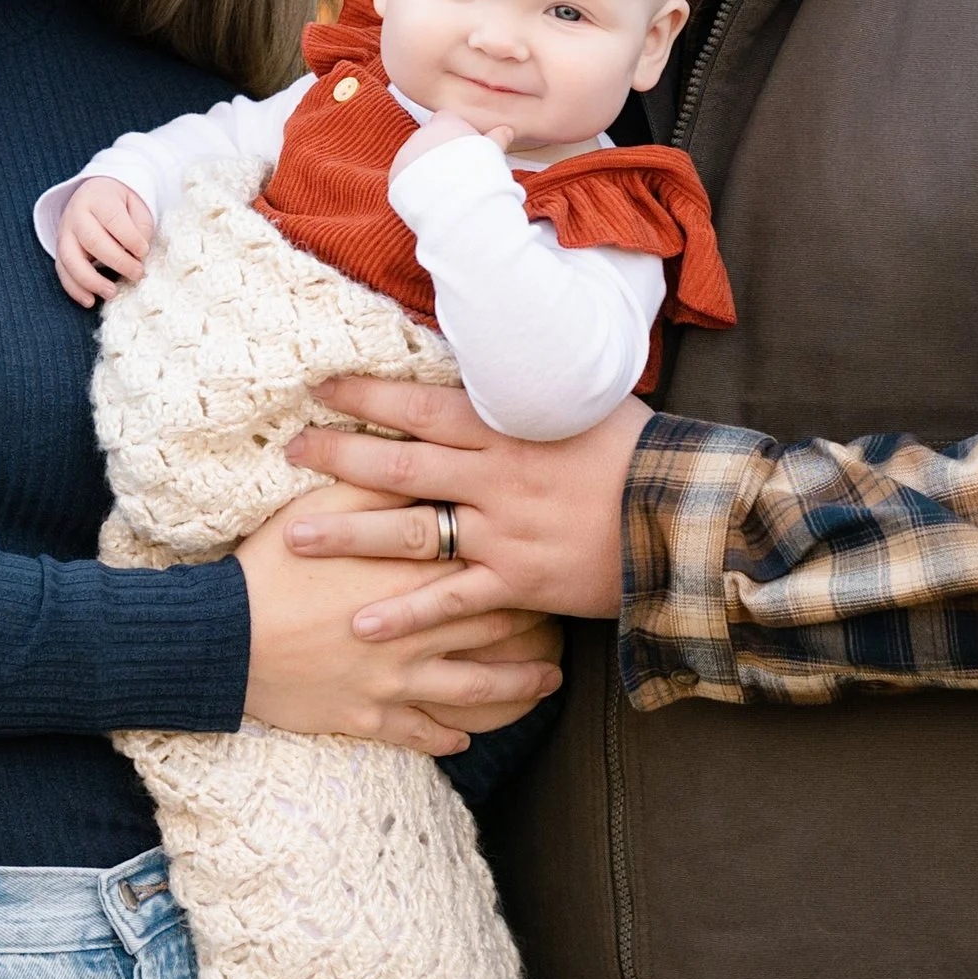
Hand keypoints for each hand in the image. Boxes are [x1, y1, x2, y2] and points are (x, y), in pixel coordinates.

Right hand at [54, 178, 155, 304]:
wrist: (94, 197)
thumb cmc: (120, 205)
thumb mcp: (136, 206)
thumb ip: (140, 227)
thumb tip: (139, 255)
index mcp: (98, 197)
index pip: (112, 218)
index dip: (129, 237)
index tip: (144, 252)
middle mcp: (77, 214)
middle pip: (92, 240)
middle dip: (117, 261)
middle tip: (137, 273)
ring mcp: (65, 233)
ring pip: (71, 259)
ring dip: (92, 280)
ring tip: (112, 293)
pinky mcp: (60, 250)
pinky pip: (62, 271)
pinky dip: (74, 289)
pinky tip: (90, 300)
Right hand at [236, 486, 562, 753]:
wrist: (224, 637)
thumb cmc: (272, 563)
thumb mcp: (324, 507)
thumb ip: (378, 481)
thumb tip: (420, 452)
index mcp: (410, 570)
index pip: (488, 562)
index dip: (526, 558)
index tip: (555, 552)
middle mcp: (416, 628)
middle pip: (496, 626)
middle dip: (540, 624)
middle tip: (571, 619)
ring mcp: (396, 678)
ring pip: (475, 687)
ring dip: (518, 687)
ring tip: (549, 683)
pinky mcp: (369, 715)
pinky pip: (420, 731)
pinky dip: (446, 735)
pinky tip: (465, 737)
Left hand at [284, 381, 645, 631]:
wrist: (688, 516)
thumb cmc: (641, 451)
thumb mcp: (586, 400)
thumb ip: (533, 389)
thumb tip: (502, 354)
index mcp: (508, 426)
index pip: (419, 404)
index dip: (365, 395)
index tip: (320, 388)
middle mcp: (495, 477)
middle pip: (398, 465)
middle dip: (337, 457)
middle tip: (289, 453)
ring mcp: (503, 533)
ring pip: (409, 533)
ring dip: (347, 535)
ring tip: (294, 538)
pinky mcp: (518, 582)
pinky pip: (450, 601)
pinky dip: (404, 615)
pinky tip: (360, 624)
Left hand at [389, 105, 516, 185]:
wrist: (456, 197)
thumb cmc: (478, 171)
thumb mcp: (492, 151)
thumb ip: (497, 138)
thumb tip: (506, 130)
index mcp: (445, 122)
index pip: (445, 120)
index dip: (454, 135)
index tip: (463, 151)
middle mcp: (422, 133)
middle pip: (429, 140)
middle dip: (438, 153)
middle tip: (454, 173)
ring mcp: (406, 152)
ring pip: (414, 159)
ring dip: (423, 169)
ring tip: (442, 188)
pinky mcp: (395, 174)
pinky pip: (403, 178)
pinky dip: (412, 186)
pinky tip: (428, 197)